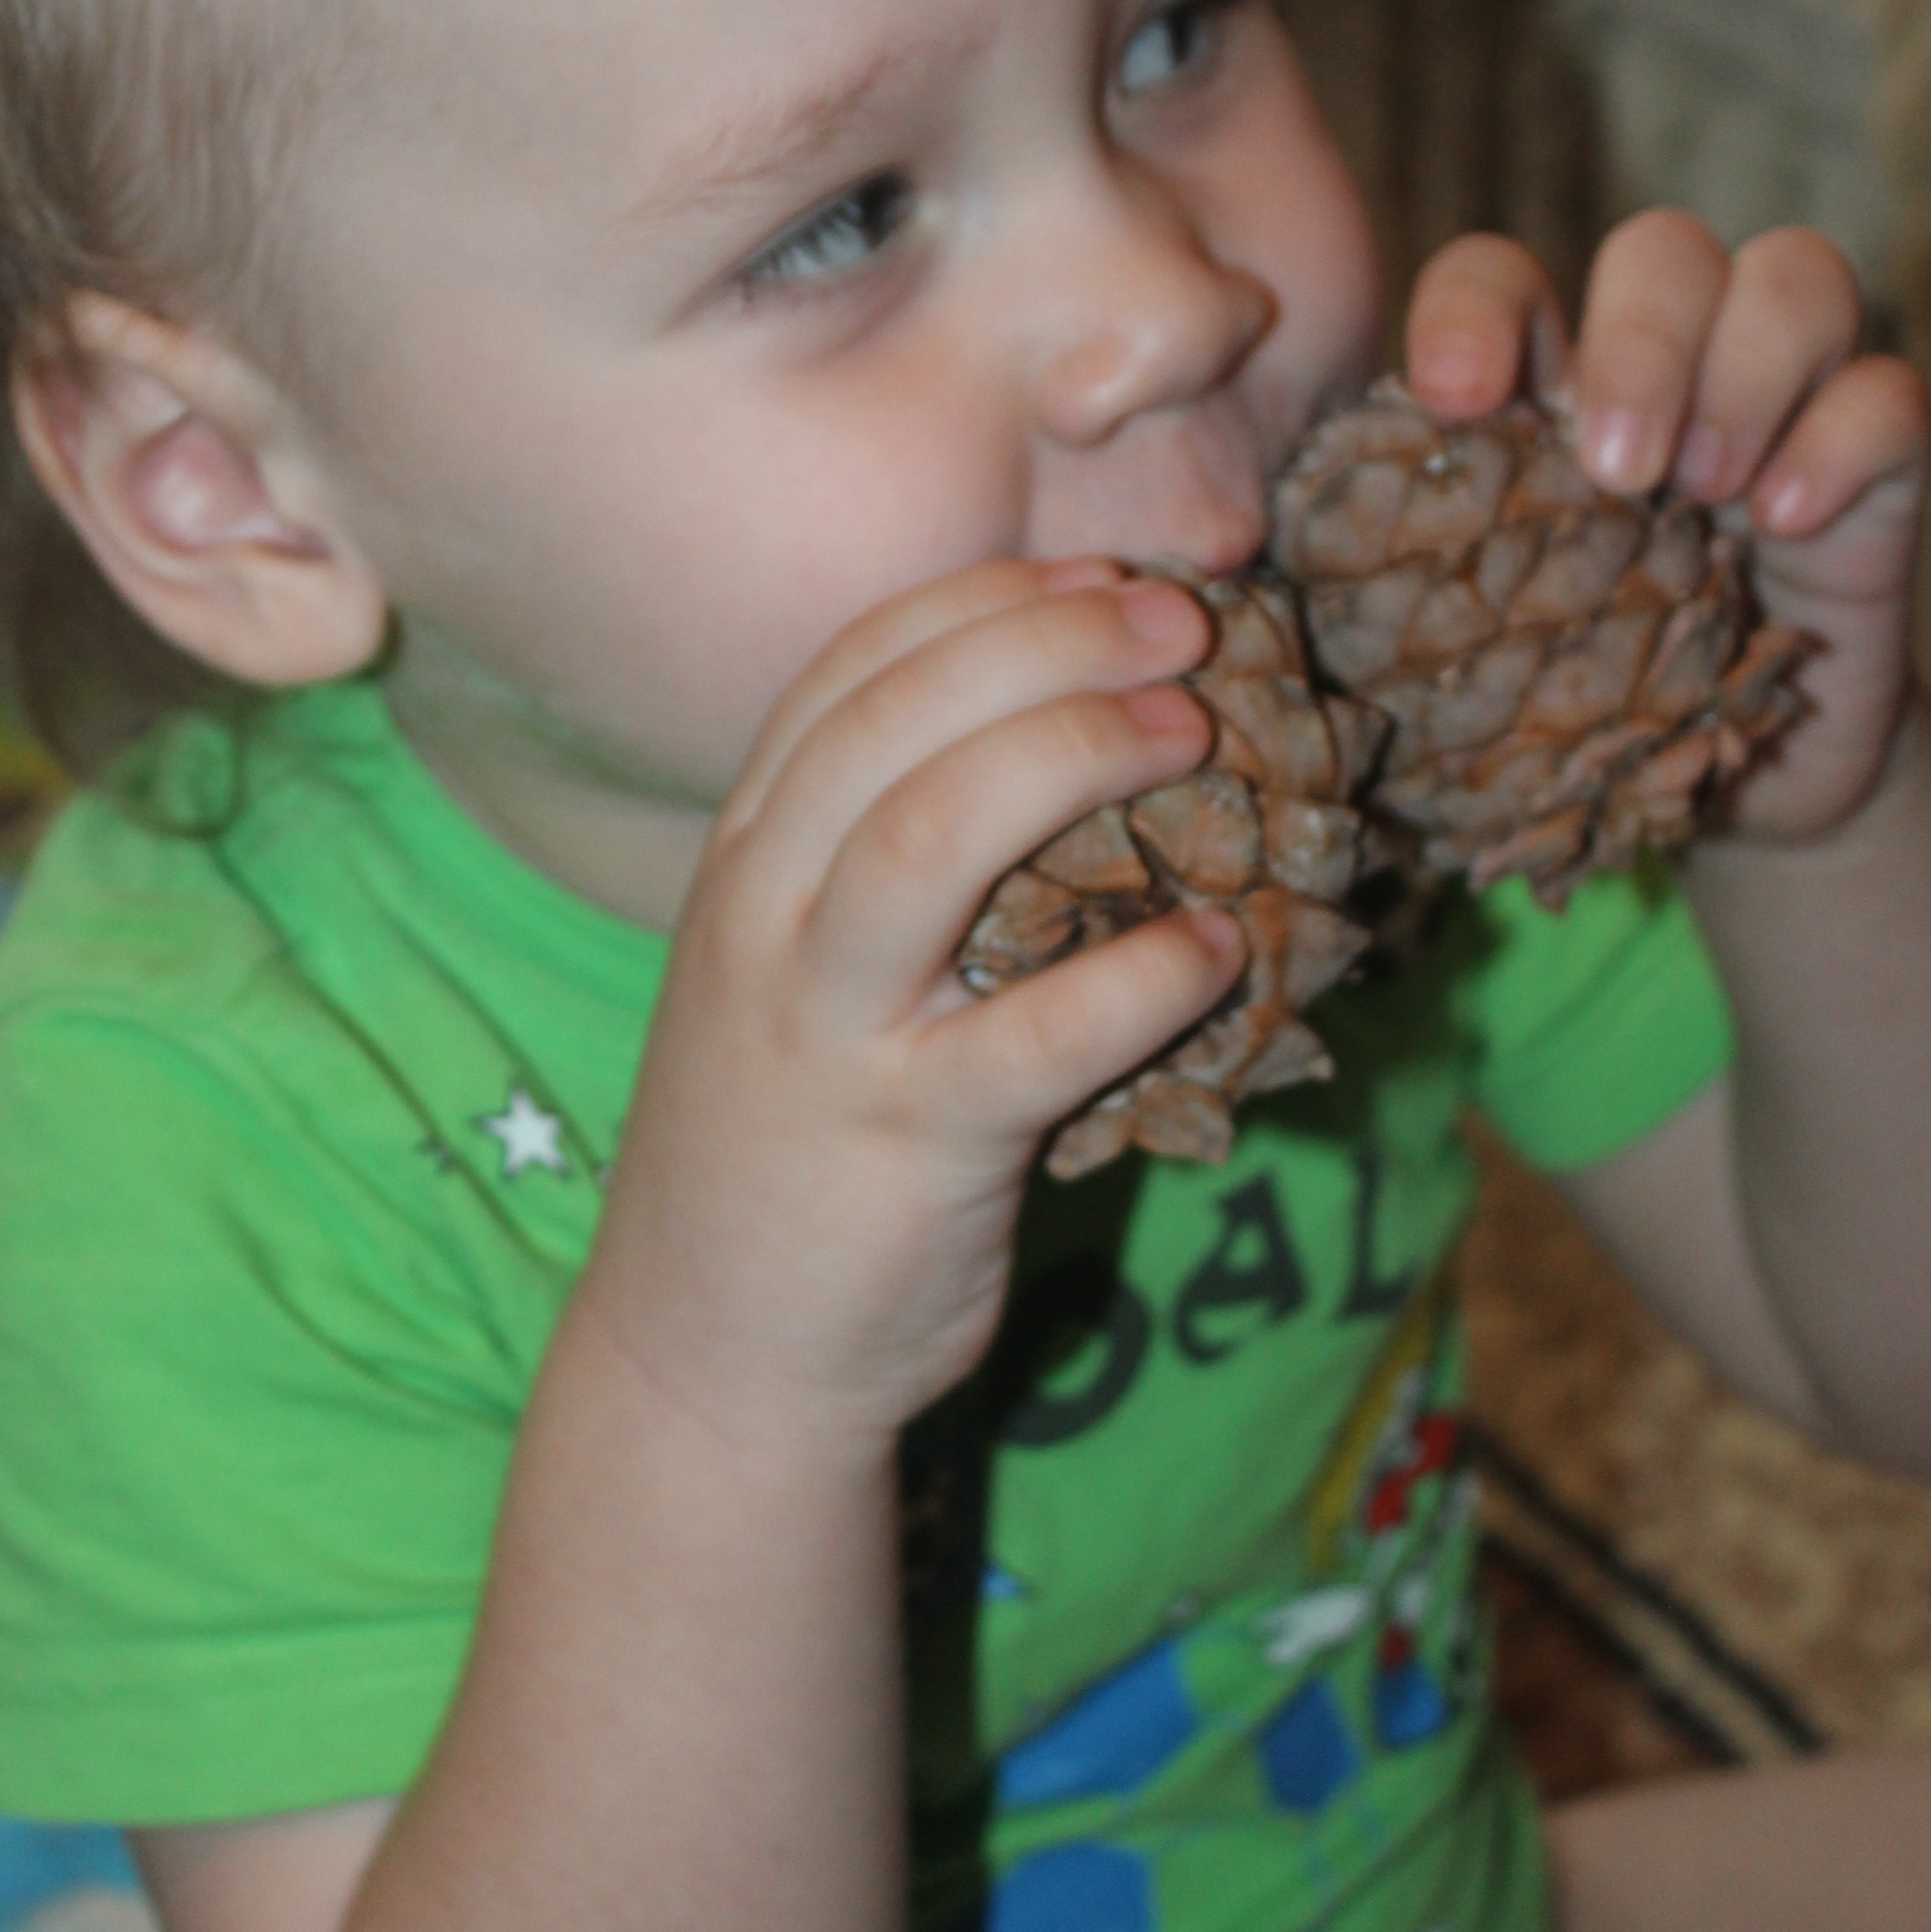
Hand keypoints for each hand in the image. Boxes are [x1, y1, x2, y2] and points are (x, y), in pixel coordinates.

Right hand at [576, 558, 1243, 1447]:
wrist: (708, 1358)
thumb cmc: (782, 1149)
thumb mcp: (789, 975)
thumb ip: (877, 871)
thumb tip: (1066, 753)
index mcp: (741, 864)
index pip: (847, 676)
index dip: (981, 603)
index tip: (1094, 573)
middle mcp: (763, 922)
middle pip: (894, 722)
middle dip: (1046, 644)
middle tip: (1177, 627)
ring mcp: (824, 1030)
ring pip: (931, 836)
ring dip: (1075, 756)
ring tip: (1192, 732)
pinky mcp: (906, 1144)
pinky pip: (1036, 1035)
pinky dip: (1143, 975)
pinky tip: (1222, 944)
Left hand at [1401, 211, 1930, 841]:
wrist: (1723, 799)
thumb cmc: (1563, 708)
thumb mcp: (1455, 649)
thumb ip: (1362, 590)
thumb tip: (1223, 579)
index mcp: (1541, 388)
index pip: (1502, 278)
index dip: (1475, 311)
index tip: (1455, 401)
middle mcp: (1665, 366)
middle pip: (1662, 248)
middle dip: (1638, 340)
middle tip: (1613, 472)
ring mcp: (1780, 404)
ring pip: (1793, 276)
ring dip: (1744, 370)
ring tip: (1701, 495)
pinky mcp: (1875, 469)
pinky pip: (1887, 395)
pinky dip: (1839, 441)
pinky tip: (1784, 522)